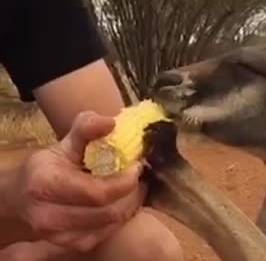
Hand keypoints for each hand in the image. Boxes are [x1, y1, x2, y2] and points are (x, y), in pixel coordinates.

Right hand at [7, 111, 145, 251]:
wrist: (25, 195)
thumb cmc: (52, 164)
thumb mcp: (67, 141)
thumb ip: (87, 128)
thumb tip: (110, 122)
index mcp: (46, 184)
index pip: (98, 192)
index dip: (125, 180)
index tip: (136, 166)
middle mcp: (48, 216)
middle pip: (108, 211)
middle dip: (131, 192)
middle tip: (139, 177)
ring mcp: (59, 235)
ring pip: (111, 224)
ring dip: (129, 204)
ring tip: (133, 187)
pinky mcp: (71, 245)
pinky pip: (107, 234)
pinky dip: (120, 217)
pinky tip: (122, 202)